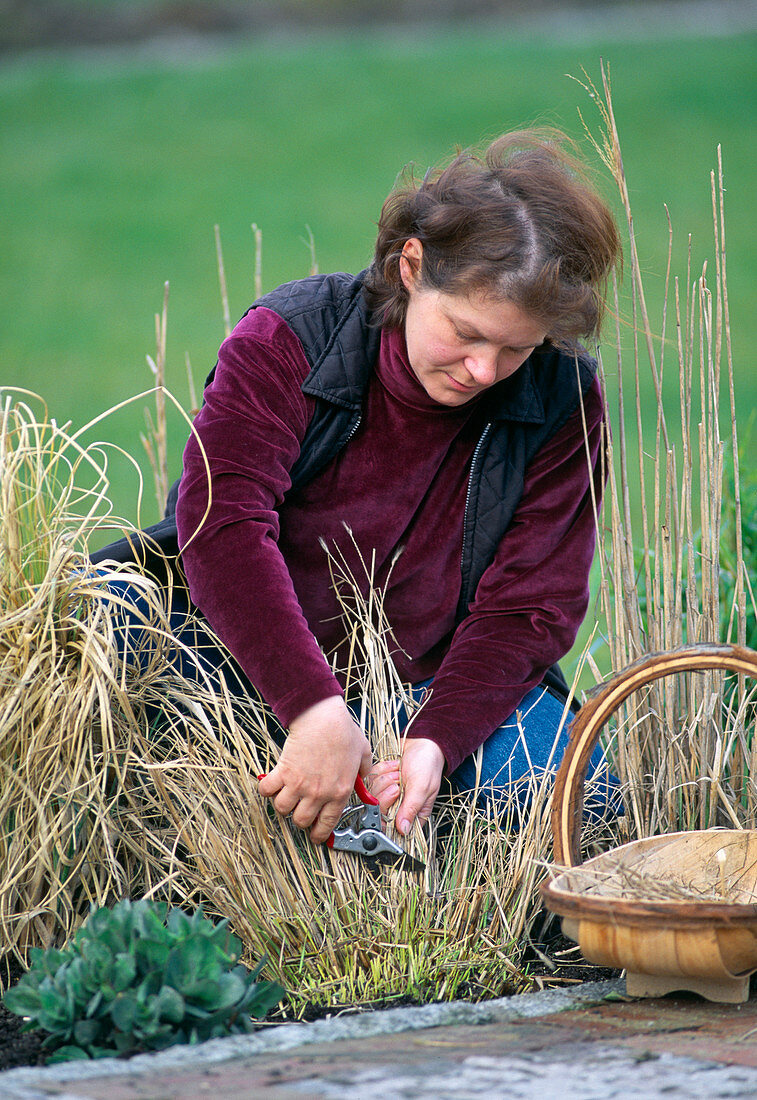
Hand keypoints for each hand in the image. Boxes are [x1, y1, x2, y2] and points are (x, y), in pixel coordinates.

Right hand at [258, 696, 371, 843]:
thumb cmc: (343, 731)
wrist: (323, 717)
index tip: (316, 836)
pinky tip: (271, 784)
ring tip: (285, 796)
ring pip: (283, 809)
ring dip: (283, 805)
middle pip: (302, 821)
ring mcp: (299, 785)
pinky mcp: (283, 772)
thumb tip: (365, 779)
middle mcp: (319, 793)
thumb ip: (364, 770)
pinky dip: (267, 790)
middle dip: (300, 819)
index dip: (319, 834)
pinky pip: (267, 791)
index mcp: (340, 792)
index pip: (327, 824)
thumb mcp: (363, 753)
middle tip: (299, 810)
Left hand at [367, 738, 444, 835]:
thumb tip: (403, 831)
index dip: (388, 812)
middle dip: (387, 791)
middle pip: (378, 810)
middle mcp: (398, 807)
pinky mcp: (379, 783)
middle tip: (398, 781)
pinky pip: (370, 780)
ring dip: (385, 779)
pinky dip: (381, 770)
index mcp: (413, 814)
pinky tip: (393, 766)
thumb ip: (411, 809)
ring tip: (398, 772)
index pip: (392, 826)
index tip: (395, 794)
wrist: (422, 743)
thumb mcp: (422, 787)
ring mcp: (387, 795)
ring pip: (372, 795)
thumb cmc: (427, 764)